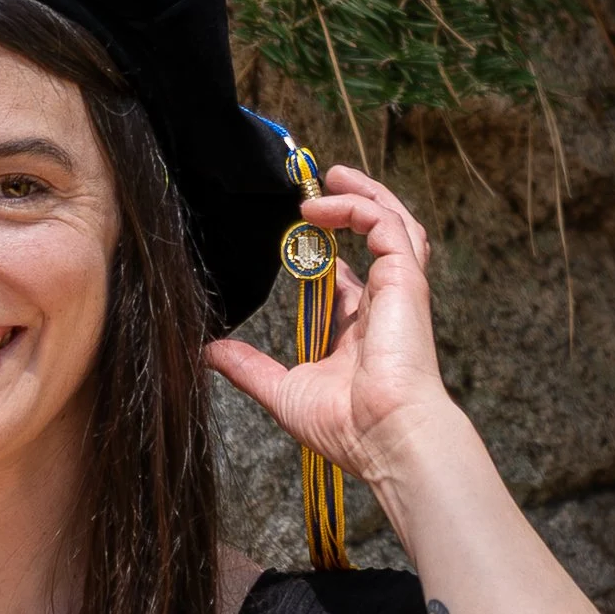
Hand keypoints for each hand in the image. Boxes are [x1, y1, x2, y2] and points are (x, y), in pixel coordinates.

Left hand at [206, 167, 456, 488]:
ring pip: (391, 221)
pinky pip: (386, 223)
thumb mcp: (282, 390)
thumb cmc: (347, 426)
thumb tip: (209, 354)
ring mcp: (398, 289)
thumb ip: (249, 367)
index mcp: (360, 332)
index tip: (297, 236)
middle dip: (349, 209)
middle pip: (375, 239)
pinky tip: (320, 206)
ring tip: (328, 177)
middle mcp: (383, 306)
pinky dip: (357, 205)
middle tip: (313, 193)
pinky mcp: (405, 278)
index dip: (325, 254)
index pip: (348, 281)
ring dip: (361, 193)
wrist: (385, 436)